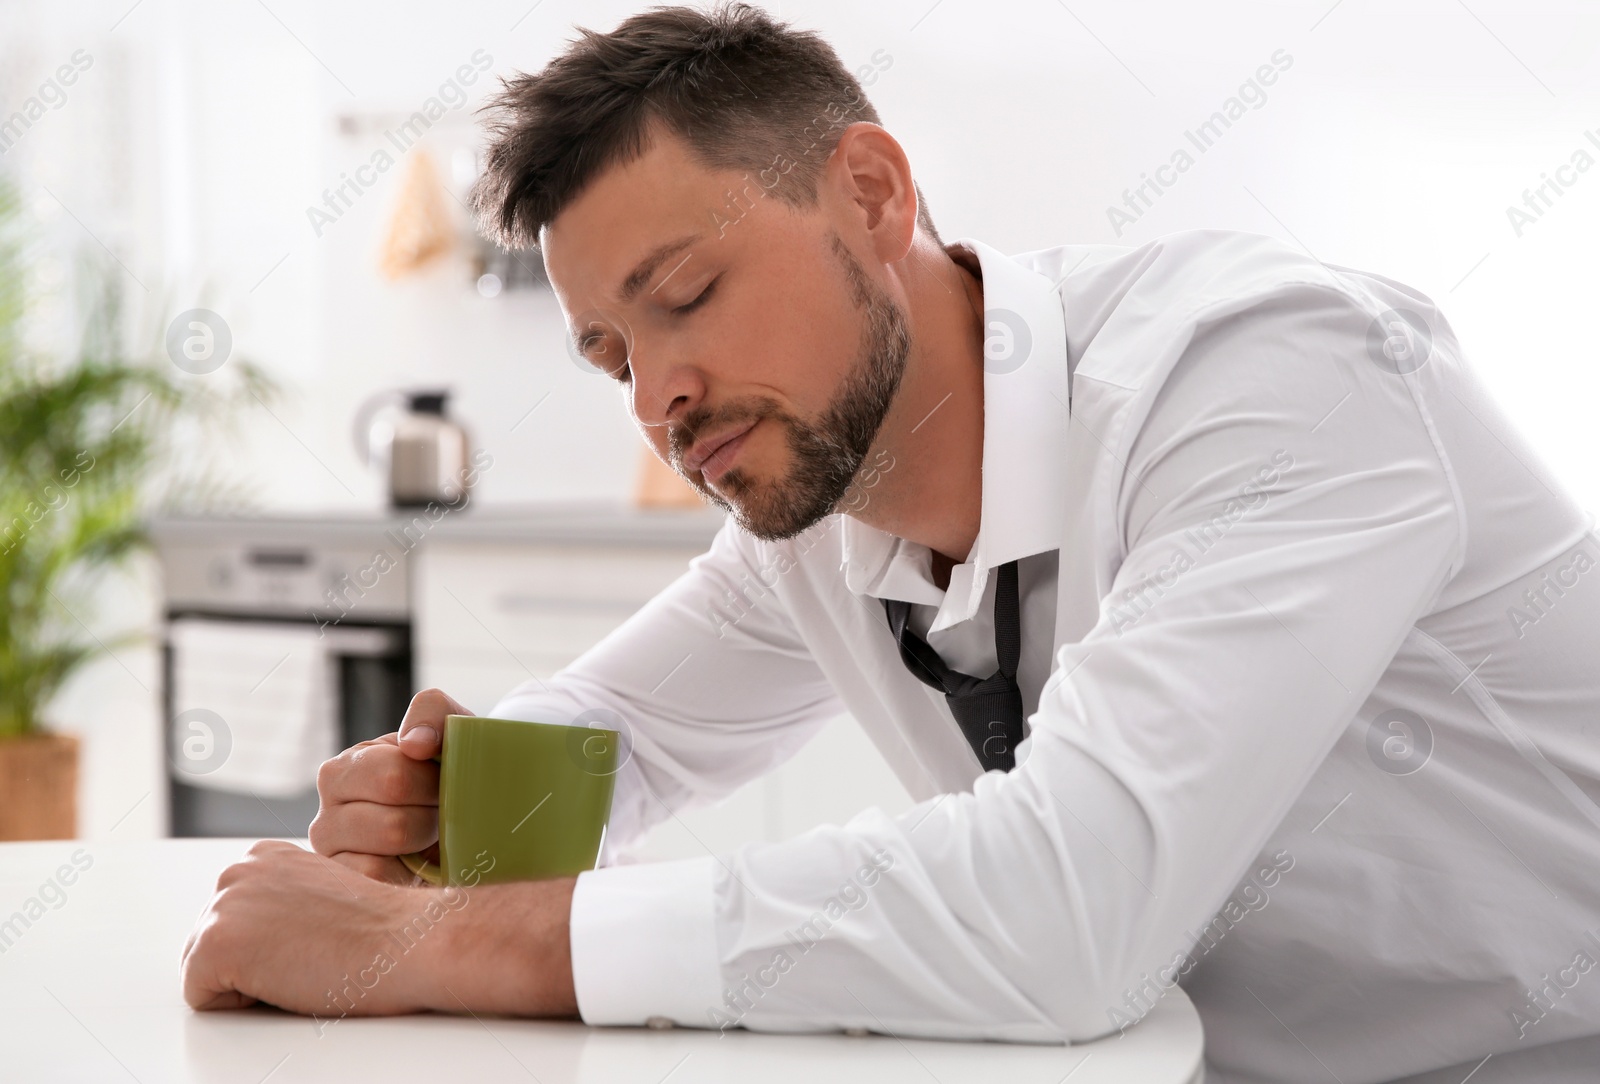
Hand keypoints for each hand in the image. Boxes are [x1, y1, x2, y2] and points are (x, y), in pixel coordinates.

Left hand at [181, 840, 429, 1015]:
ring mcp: (223, 906)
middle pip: (214, 945)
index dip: (273, 947)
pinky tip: (289, 981)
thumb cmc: (382, 930)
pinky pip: (203, 998)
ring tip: (303, 967)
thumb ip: (284, 902)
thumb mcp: (323, 896)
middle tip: (311, 958)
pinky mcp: (215, 945)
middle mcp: (237, 872)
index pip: (235, 922)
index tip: (313, 944)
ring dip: (250, 982)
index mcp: (263, 857)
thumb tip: (268, 933)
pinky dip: (243, 1005)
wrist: (406, 942)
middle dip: (254, 963)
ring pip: (207, 971)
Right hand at [310, 688, 466, 883]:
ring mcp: (332, 855)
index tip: (446, 783)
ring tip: (431, 835)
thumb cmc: (446, 768)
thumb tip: (415, 743)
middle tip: (442, 813)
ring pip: (388, 856)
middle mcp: (327, 812)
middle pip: (393, 825)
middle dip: (433, 818)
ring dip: (426, 844)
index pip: (393, 779)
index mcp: (345, 768)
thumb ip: (432, 713)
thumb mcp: (447, 728)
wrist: (460, 814)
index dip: (434, 784)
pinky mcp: (345, 885)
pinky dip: (409, 874)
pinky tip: (417, 863)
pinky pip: (379, 883)